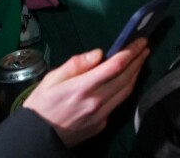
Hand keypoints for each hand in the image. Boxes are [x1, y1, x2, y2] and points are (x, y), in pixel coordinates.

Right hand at [20, 40, 147, 146]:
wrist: (35, 138)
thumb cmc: (40, 105)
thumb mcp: (51, 79)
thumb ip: (76, 64)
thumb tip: (99, 53)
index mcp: (82, 87)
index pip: (115, 65)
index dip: (131, 51)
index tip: (141, 41)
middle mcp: (95, 102)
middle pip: (126, 78)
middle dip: (138, 60)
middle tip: (144, 48)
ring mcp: (100, 115)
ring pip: (126, 92)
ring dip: (135, 75)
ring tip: (139, 62)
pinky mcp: (101, 125)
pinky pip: (117, 104)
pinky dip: (124, 90)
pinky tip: (125, 82)